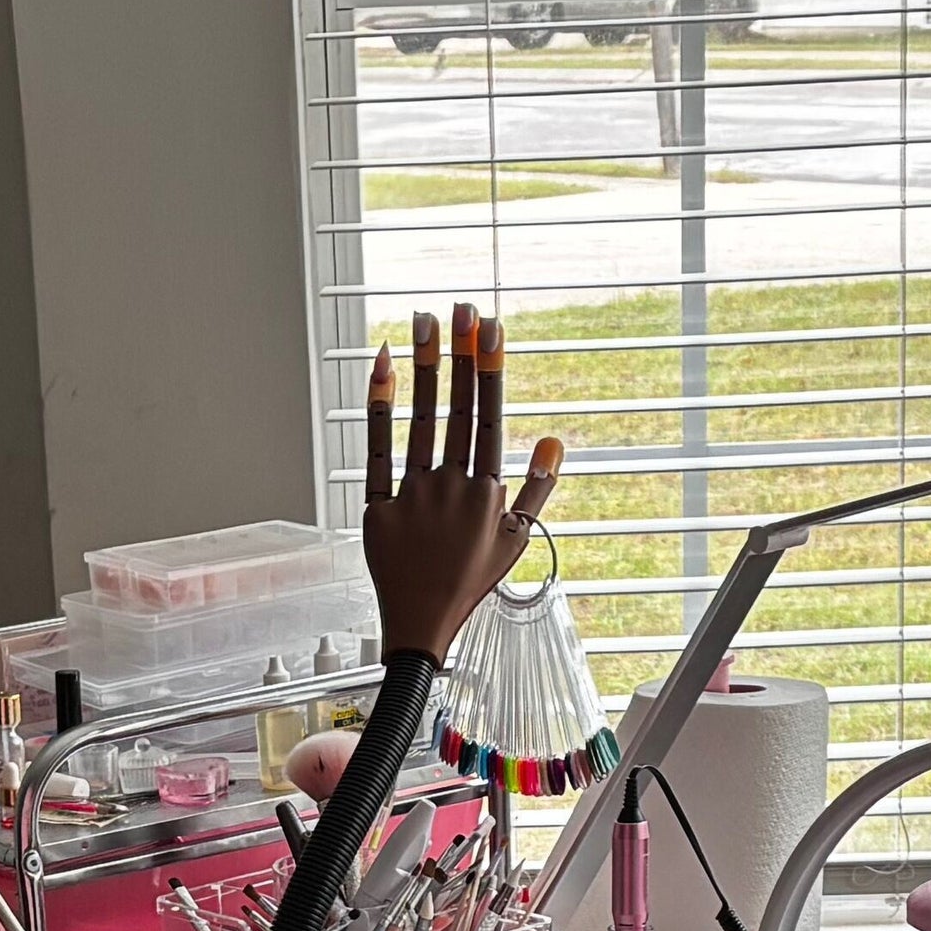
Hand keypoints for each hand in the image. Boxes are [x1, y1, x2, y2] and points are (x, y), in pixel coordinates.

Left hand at [363, 302, 563, 662]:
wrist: (421, 624)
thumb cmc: (470, 580)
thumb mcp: (516, 539)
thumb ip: (538, 488)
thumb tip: (553, 440)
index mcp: (488, 494)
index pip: (490, 418)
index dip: (490, 369)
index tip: (491, 328)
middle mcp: (452, 489)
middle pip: (456, 409)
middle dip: (459, 354)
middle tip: (460, 306)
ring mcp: (414, 495)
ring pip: (420, 421)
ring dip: (424, 367)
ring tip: (425, 321)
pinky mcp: (378, 505)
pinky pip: (377, 448)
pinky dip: (379, 405)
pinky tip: (384, 366)